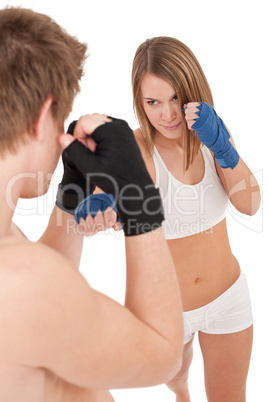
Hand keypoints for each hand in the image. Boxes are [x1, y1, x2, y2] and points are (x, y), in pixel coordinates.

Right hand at [60, 118, 163, 235]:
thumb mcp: (89, 166)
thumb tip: (62, 136)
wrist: (135, 186)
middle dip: (85, 136)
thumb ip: (74, 150)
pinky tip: (104, 154)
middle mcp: (119, 123)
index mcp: (111, 129)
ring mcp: (124, 127)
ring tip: (98, 155)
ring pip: (97, 124)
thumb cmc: (113, 179)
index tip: (84, 152)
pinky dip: (100, 138)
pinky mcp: (125, 132)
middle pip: (90, 120)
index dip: (77, 136)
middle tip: (92, 154)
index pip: (83, 120)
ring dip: (92, 137)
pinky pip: (105, 128)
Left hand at [183, 102, 238, 168]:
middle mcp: (204, 111)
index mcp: (205, 107)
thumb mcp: (203, 114)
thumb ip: (194, 109)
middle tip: (193, 120)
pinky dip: (190, 127)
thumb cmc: (209, 124)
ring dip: (189, 122)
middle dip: (188, 116)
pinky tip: (195, 128)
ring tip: (195, 124)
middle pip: (187, 110)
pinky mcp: (200, 125)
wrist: (217, 135)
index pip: (190, 104)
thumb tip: (184, 106)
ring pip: (187, 117)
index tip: (193, 114)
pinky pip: (189, 124)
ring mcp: (202, 118)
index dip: (189, 110)